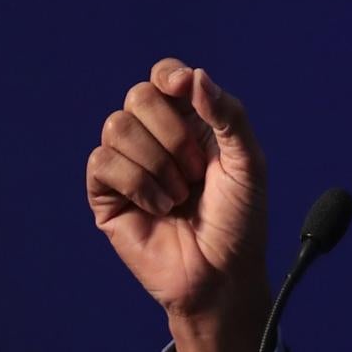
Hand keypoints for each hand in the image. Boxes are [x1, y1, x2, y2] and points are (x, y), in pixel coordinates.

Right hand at [86, 59, 270, 351]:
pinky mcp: (106, 194)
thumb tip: (194, 76)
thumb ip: (228, 115)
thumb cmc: (239, 221)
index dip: (169, 76)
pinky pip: (103, 162)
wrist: (222, 275)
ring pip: (117, 126)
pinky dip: (138, 184)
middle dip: (173, 133)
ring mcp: (127, 165)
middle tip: (195, 171)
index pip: (164, 77)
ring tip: (179, 196)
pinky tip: (158, 209)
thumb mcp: (249, 162)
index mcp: (189, 123)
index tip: (183, 90)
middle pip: (138, 96)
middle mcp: (154, 138)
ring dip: (157, 164)